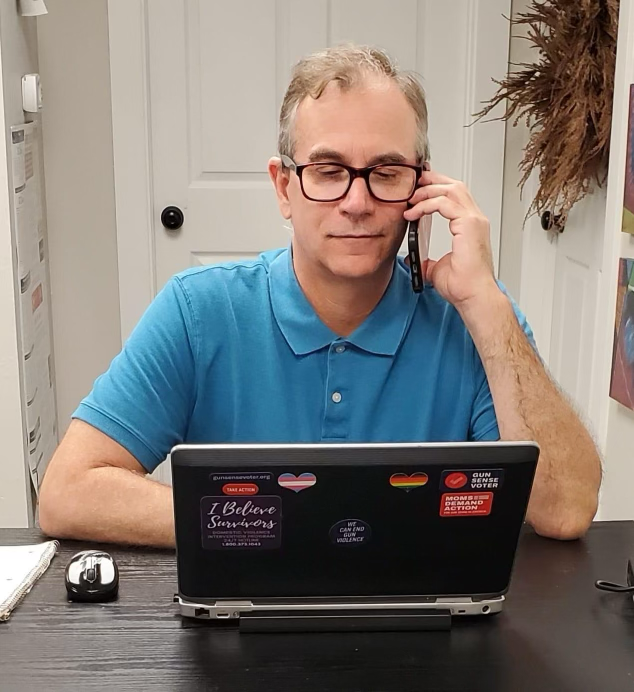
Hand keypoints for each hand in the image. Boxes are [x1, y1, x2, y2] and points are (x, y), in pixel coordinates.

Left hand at [404, 169, 497, 309]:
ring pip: (450, 190)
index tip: (417, 189)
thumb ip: (426, 260)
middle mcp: (475, 219)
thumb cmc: (463, 285)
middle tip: (413, 183)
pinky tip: (413, 212)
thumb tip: (412, 258)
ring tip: (411, 198)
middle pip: (454, 186)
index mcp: (471, 226)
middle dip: (432, 181)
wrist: (473, 296)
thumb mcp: (436, 268)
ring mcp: (474, 220)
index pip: (455, 196)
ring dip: (428, 190)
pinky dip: (426, 204)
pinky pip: (444, 203)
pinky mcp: (469, 225)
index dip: (436, 187)